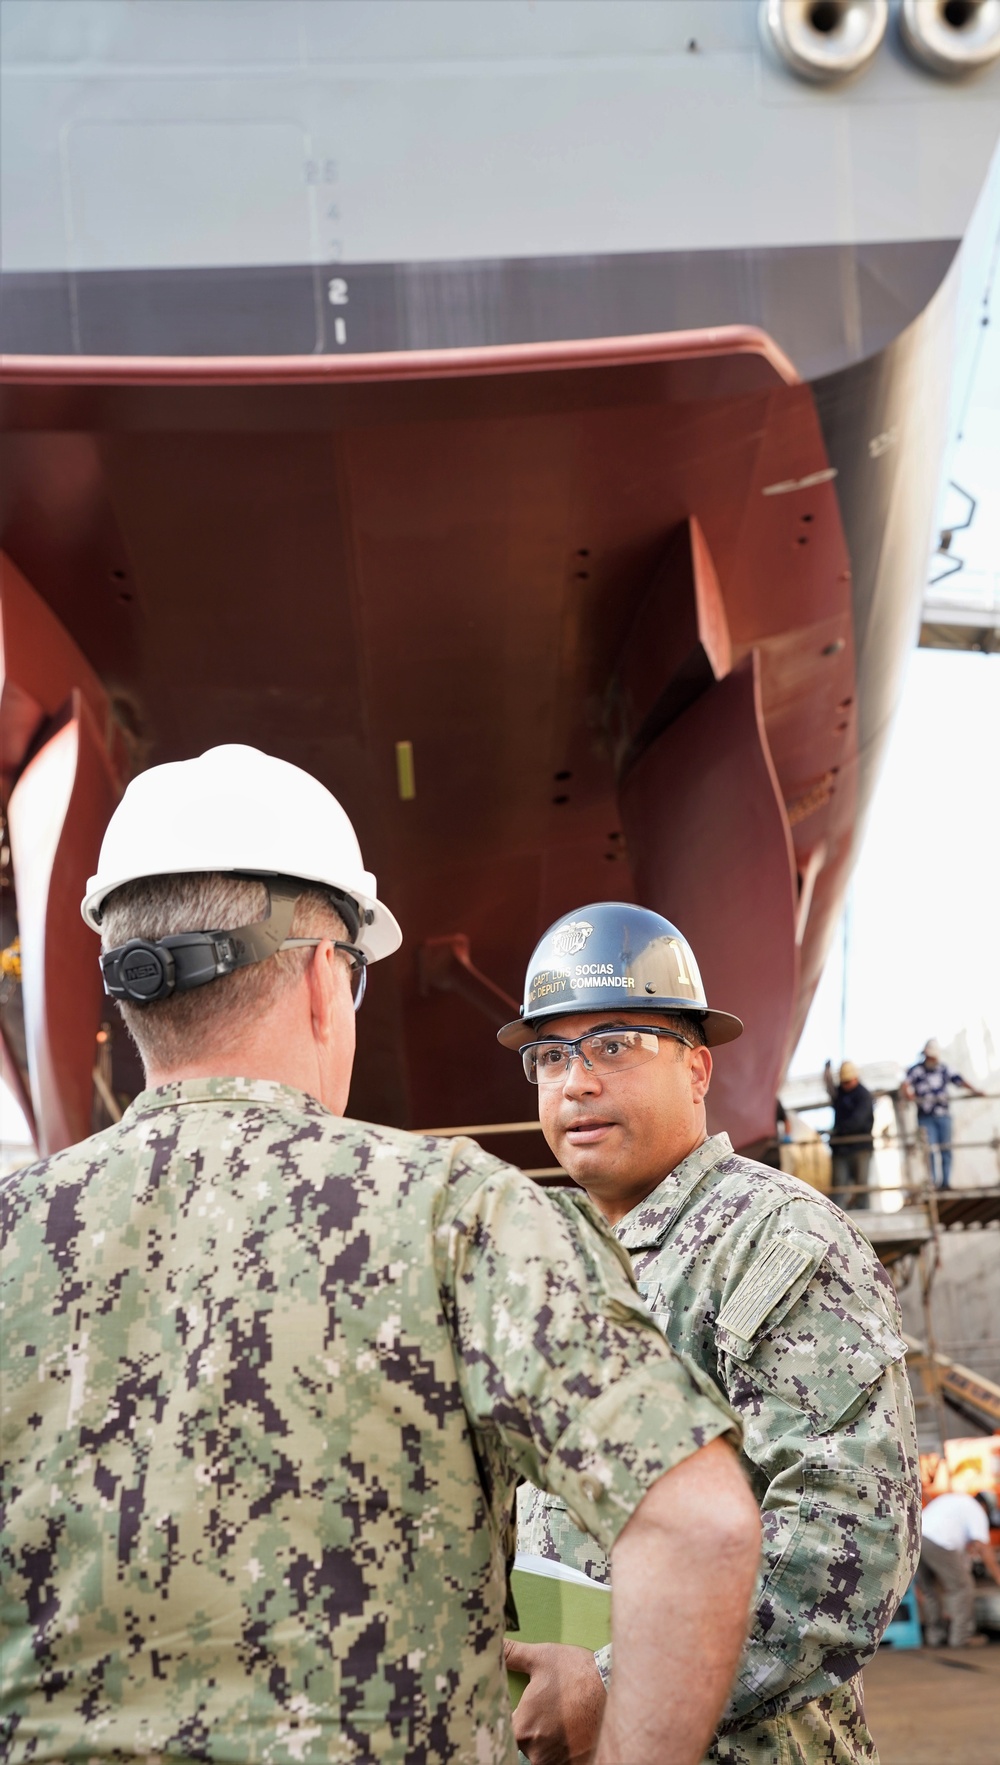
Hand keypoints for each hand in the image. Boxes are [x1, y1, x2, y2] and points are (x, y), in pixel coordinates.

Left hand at [504, 1640, 605, 1764]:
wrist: (615, 1688)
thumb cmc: (577, 1673)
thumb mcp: (541, 1658)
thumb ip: (512, 1655)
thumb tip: (493, 1644)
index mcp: (523, 1729)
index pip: (503, 1734)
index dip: (509, 1722)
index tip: (519, 1713)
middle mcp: (538, 1752)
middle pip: (524, 1747)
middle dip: (532, 1731)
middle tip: (545, 1714)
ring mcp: (560, 1762)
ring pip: (544, 1756)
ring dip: (548, 1742)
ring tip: (561, 1721)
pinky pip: (564, 1761)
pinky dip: (566, 1750)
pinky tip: (572, 1733)